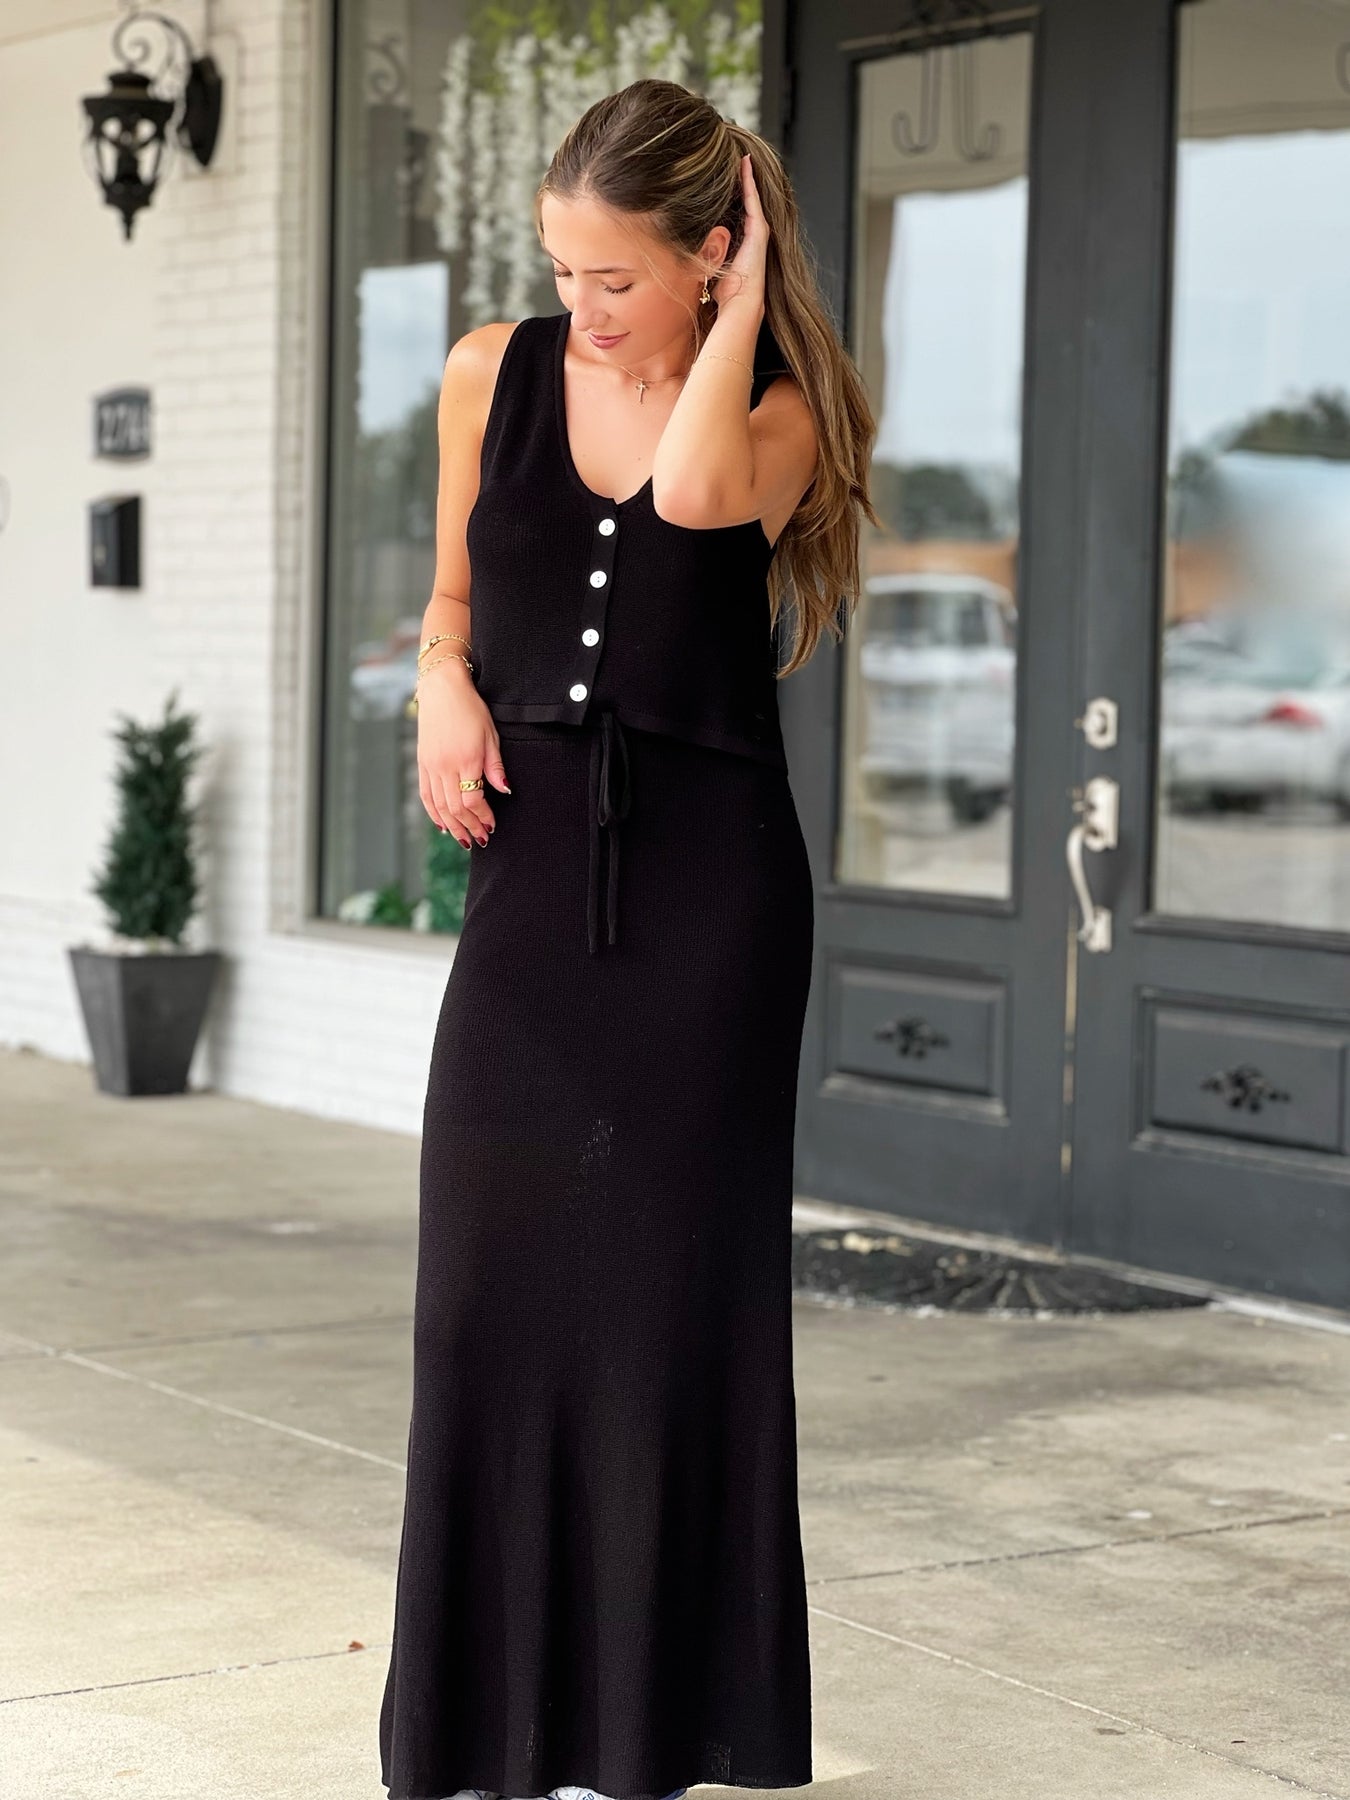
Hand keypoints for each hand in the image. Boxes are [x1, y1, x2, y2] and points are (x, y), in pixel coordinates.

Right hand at [415, 663, 508, 847]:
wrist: (442, 690)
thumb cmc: (471, 710)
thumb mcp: (491, 735)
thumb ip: (496, 766)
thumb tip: (505, 791)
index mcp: (466, 759)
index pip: (473, 800)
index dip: (483, 817)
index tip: (493, 825)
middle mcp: (445, 766)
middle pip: (456, 808)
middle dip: (470, 827)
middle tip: (481, 839)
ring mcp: (431, 766)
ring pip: (439, 806)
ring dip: (453, 826)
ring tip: (464, 839)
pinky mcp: (422, 764)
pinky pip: (426, 796)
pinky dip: (434, 813)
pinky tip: (442, 825)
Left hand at [717, 153, 768, 308]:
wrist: (740, 304)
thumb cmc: (725, 294)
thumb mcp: (711, 269)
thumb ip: (705, 258)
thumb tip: (686, 254)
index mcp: (743, 244)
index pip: (738, 213)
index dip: (734, 195)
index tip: (727, 178)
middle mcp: (754, 236)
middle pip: (748, 202)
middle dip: (745, 182)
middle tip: (740, 158)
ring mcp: (759, 232)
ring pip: (752, 197)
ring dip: (748, 176)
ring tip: (744, 157)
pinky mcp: (759, 231)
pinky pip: (753, 200)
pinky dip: (750, 182)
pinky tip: (745, 164)